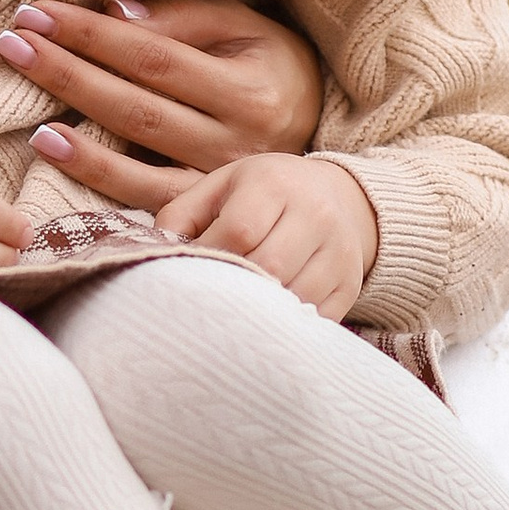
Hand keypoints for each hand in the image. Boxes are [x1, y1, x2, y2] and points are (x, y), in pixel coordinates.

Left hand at [0, 0, 325, 215]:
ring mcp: (215, 182)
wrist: (318, 159)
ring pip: (133, 151)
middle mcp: (234, 139)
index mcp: (246, 88)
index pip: (153, 56)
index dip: (93, 34)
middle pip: (134, 101)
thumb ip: (185, 19)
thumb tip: (116, 11)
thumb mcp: (245, 30)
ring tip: (22, 88)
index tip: (39, 12)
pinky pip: (139, 195)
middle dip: (66, 68)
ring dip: (70, 121)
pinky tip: (50, 146)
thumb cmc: (273, 71)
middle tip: (12, 41)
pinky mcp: (200, 211)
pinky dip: (92, 171)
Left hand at [156, 154, 379, 317]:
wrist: (338, 197)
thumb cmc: (263, 194)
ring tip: (233, 311)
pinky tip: (265, 320)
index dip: (210, 257)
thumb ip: (181, 215)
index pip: (239, 231)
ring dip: (259, 311)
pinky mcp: (349, 284)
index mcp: (274, 184)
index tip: (191, 272)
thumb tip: (158, 254)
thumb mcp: (219, 187)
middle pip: (269, 267)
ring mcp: (339, 252)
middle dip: (232, 287)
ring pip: (294, 298)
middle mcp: (315, 214)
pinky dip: (286, 325)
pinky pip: (316, 318)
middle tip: (208, 298)